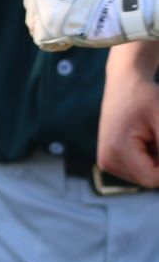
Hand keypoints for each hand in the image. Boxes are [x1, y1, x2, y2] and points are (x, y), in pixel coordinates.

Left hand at [23, 0, 141, 50]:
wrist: (126, 0)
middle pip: (39, 2)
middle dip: (58, 8)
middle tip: (82, 10)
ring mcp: (37, 6)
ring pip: (39, 20)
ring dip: (57, 24)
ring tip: (79, 20)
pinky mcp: (43, 29)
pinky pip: (44, 39)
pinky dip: (59, 40)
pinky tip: (74, 34)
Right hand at [99, 46, 158, 186]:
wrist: (124, 82)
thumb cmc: (144, 97)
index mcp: (115, 152)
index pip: (153, 179)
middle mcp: (107, 160)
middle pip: (149, 179)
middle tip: (157, 134)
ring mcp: (107, 161)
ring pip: (146, 176)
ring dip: (157, 160)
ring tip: (152, 135)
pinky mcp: (111, 159)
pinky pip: (140, 170)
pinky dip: (151, 158)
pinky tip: (146, 139)